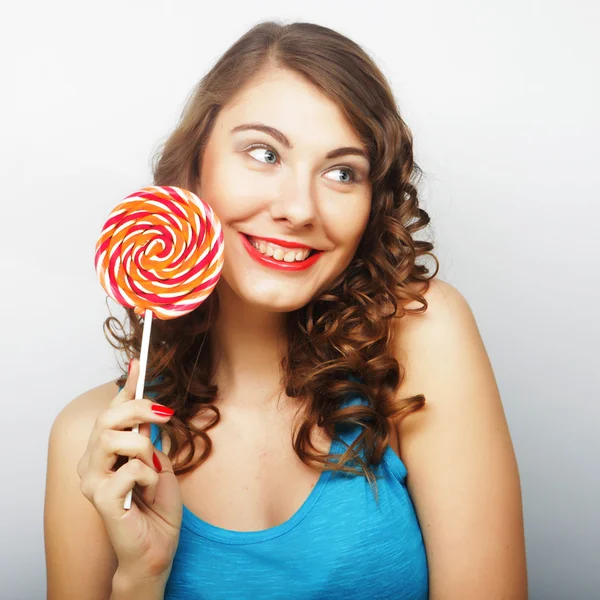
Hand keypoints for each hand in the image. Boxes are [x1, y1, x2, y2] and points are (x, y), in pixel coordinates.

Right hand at [77, 359, 182, 579]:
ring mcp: (91, 481)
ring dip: (143, 446)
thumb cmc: (156, 507)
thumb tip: (151, 406)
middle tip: (165, 414)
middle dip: (139, 408)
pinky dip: (150, 475)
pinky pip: (130, 468)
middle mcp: (91, 463)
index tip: (139, 362)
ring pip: (113, 437)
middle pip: (107, 418)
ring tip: (153, 467)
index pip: (111, 411)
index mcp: (104, 453)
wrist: (157, 548)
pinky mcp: (100, 499)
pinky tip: (149, 491)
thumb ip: (148, 437)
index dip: (126, 386)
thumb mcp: (157, 462)